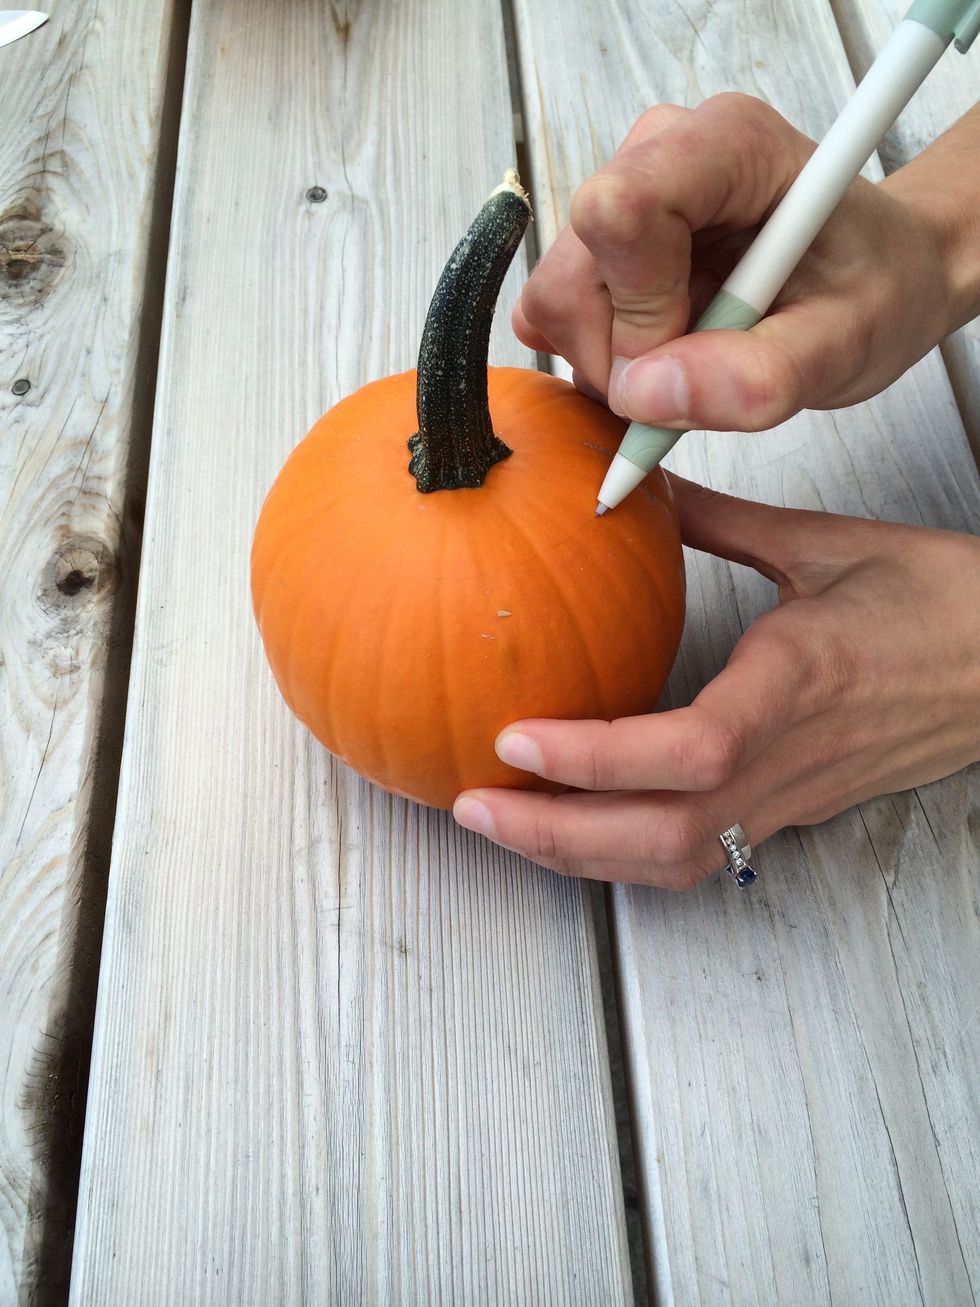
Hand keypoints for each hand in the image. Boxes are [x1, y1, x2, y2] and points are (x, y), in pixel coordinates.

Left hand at [452, 476, 979, 887]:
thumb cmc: (942, 602)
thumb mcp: (828, 542)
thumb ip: (726, 522)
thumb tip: (639, 488)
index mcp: (800, 682)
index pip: (692, 747)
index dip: (598, 758)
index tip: (516, 739)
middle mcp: (792, 757)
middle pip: (668, 835)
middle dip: (559, 834)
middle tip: (474, 808)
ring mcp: (796, 797)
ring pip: (682, 861)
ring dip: (583, 856)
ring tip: (506, 826)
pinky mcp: (798, 811)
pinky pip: (706, 856)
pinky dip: (628, 856)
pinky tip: (579, 832)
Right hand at [515, 93, 970, 432]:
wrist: (876, 277)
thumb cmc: (871, 291)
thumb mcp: (845, 347)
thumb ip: (758, 376)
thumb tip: (643, 396)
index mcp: (728, 147)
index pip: (618, 211)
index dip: (638, 310)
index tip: (693, 353)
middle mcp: (658, 155)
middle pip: (569, 276)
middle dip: (623, 357)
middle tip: (702, 375)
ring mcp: (619, 196)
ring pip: (554, 305)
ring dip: (618, 366)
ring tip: (700, 358)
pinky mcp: (597, 246)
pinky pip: (554, 317)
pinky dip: (604, 362)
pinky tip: (667, 356)